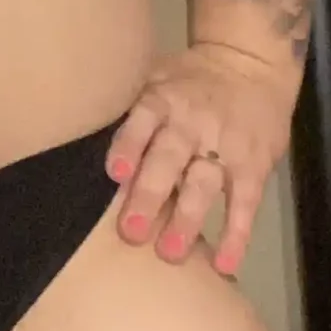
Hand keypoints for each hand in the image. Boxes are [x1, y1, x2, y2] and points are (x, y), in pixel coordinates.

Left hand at [103, 41, 295, 277]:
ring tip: (170, 253)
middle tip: (131, 232)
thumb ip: (128, 111)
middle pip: (169, 159)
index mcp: (162, 100)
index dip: (129, 145)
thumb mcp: (155, 79)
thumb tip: (76, 141)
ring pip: (204, 184)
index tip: (114, 174)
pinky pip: (245, 203)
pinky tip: (225, 265)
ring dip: (188, 219)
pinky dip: (236, 235)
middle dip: (151, 194)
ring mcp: (225, 146)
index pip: (143, 120)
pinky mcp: (254, 166)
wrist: (251, 64)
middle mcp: (192, 123)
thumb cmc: (188, 82)